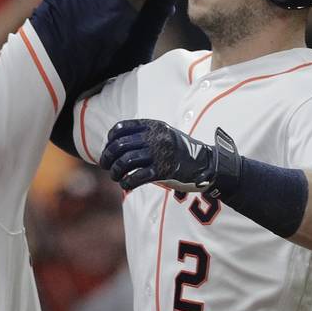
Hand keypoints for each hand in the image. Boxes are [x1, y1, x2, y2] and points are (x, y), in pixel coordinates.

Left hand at [99, 119, 215, 191]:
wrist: (205, 162)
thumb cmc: (179, 150)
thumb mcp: (163, 134)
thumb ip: (144, 136)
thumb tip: (115, 146)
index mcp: (153, 126)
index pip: (121, 128)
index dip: (110, 140)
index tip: (109, 149)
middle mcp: (155, 137)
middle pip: (119, 146)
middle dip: (108, 158)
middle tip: (107, 166)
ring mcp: (159, 154)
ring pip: (125, 162)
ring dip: (115, 172)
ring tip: (115, 176)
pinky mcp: (163, 171)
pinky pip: (137, 177)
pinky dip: (127, 182)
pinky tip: (126, 184)